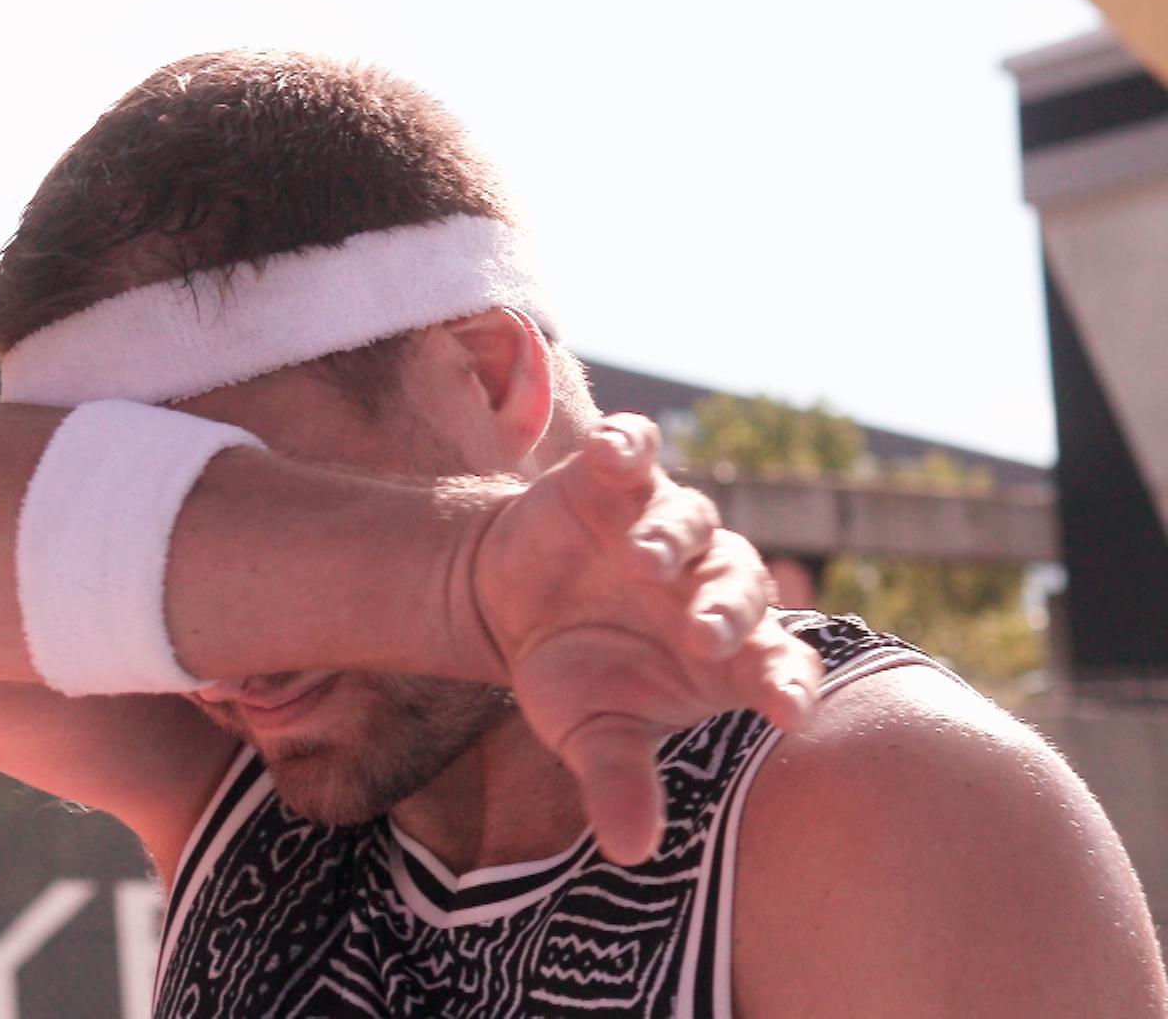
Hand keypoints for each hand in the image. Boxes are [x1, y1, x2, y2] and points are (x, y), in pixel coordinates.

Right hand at [466, 414, 822, 863]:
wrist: (509, 602)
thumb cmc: (574, 675)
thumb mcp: (590, 734)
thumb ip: (619, 782)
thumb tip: (630, 852)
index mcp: (724, 650)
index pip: (777, 662)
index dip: (786, 682)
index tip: (789, 713)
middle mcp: (706, 579)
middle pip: (742, 584)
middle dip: (727, 607)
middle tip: (704, 634)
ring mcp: (662, 523)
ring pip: (694, 518)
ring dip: (673, 536)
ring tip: (644, 560)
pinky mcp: (613, 478)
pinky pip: (634, 449)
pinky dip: (628, 445)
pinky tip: (613, 454)